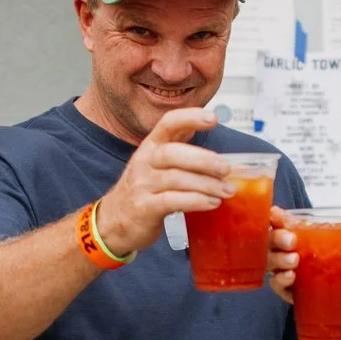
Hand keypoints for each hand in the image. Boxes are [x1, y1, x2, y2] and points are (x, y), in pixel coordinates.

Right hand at [93, 107, 233, 254]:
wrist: (113, 222)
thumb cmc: (144, 191)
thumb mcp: (158, 166)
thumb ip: (184, 153)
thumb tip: (222, 147)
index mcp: (151, 146)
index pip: (168, 123)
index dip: (190, 117)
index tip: (213, 118)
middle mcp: (144, 161)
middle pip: (172, 152)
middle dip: (203, 159)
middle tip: (227, 169)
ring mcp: (142, 185)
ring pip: (176, 179)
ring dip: (206, 184)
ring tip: (227, 190)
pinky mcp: (144, 208)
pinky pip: (171, 201)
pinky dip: (195, 201)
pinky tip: (212, 203)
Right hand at [267, 209, 340, 306]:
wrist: (333, 292)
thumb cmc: (334, 260)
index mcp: (296, 232)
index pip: (277, 220)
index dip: (273, 216)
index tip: (277, 215)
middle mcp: (284, 249)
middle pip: (270, 240)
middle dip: (278, 238)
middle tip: (292, 241)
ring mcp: (282, 269)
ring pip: (270, 262)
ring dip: (280, 260)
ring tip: (295, 261)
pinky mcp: (286, 289)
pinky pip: (276, 285)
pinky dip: (281, 281)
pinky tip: (292, 279)